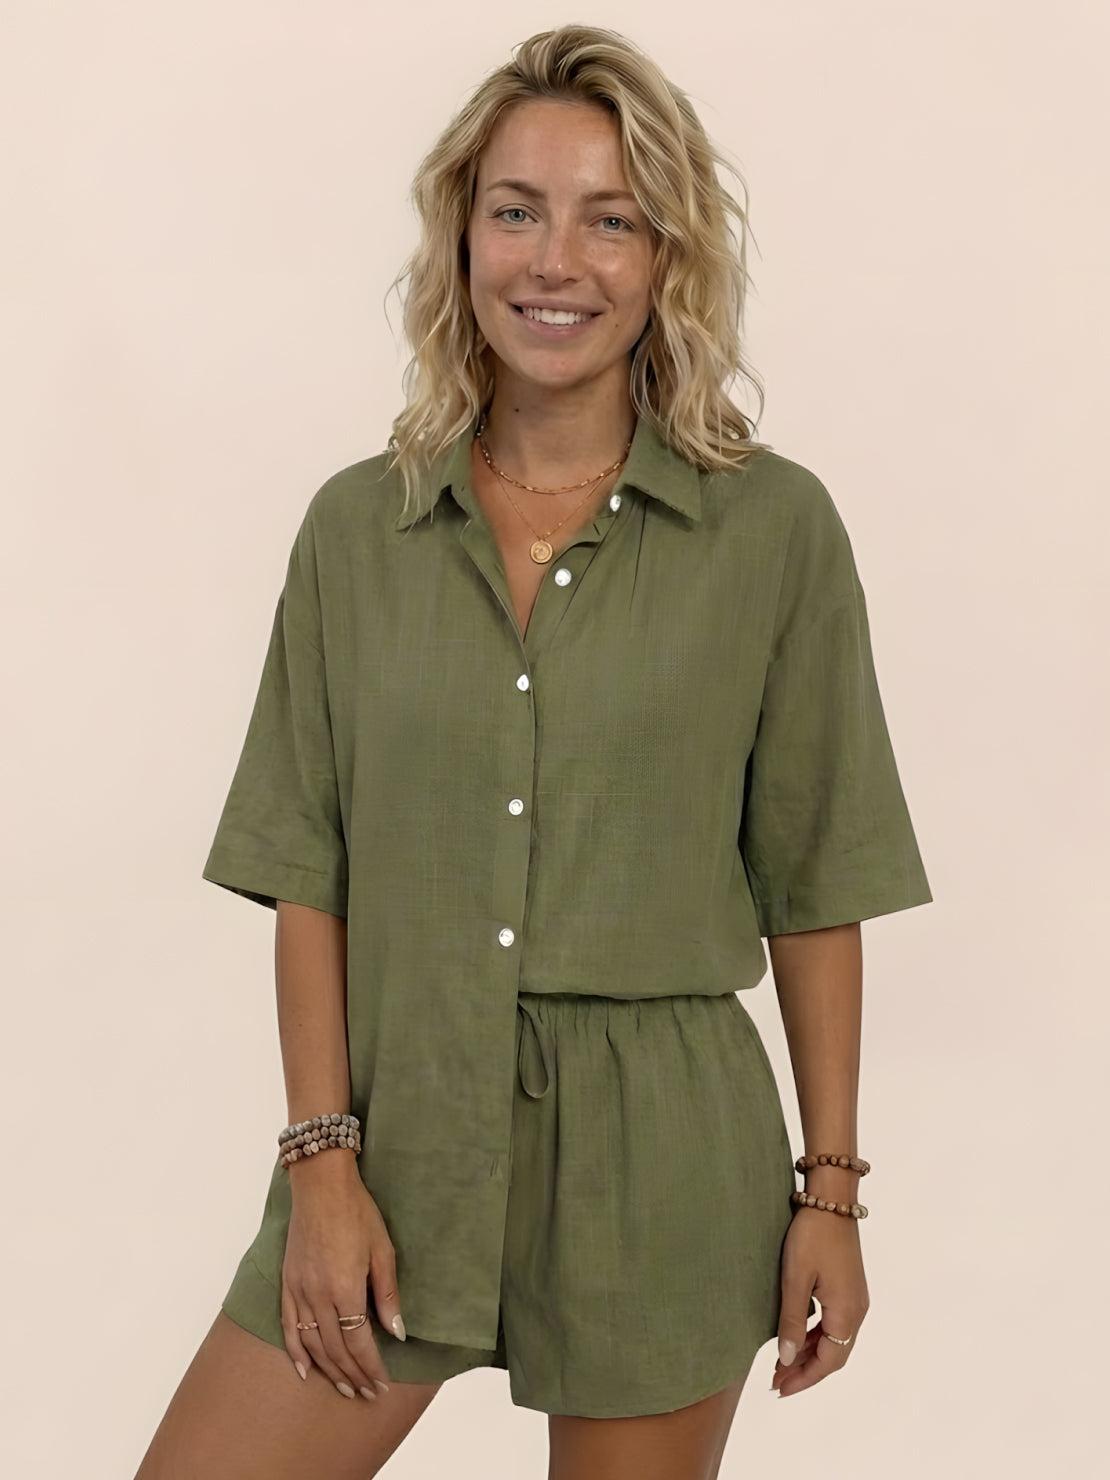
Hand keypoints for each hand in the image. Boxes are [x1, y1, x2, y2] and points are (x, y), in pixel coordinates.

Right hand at [279, 1158, 403, 1399]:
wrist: (321, 1186)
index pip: (359, 1342)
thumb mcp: (382, 1250)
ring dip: (329, 1370)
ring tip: (345, 1388)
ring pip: (312, 1343)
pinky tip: (304, 1370)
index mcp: (345, 1288)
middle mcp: (318, 1295)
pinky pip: (288, 1325)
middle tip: (368, 1394)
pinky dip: (295, 1351)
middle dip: (354, 1374)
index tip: (383, 1385)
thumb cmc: (357, 1212)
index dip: (371, 1367)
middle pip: (336, 1348)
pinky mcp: (287, 1282)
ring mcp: (299, 1290)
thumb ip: (387, 1294)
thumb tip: (396, 1332)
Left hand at [771, 1202, 869, 1397]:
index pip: (828, 1362)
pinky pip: (834, 1323)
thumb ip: (791, 1321)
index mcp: (846, 1313)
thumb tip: (786, 1359)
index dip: (804, 1378)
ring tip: (782, 1362)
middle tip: (775, 1380)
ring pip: (834, 1339)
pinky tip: (797, 1334)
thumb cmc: (812, 1236)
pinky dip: (816, 1335)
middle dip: (805, 1370)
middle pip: (834, 1355)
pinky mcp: (849, 1286)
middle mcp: (857, 1310)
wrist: (831, 1200)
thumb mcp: (795, 1279)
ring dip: (810, 1353)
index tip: (779, 1388)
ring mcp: (855, 1298)